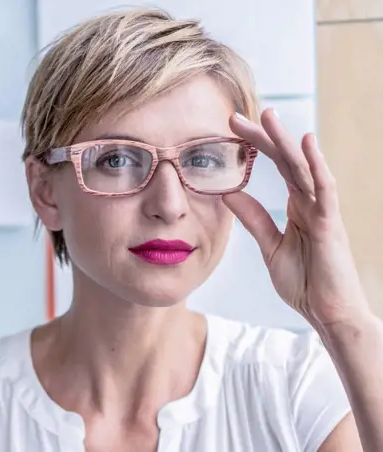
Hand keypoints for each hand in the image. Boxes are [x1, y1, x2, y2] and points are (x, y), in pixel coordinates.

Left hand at [223, 108, 368, 327]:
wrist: (327, 313)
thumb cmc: (305, 281)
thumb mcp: (270, 245)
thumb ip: (253, 218)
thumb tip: (228, 193)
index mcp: (298, 205)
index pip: (276, 166)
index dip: (255, 145)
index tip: (230, 128)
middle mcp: (312, 201)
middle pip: (286, 160)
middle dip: (262, 136)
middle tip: (234, 116)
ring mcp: (323, 210)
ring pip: (304, 167)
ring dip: (286, 141)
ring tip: (268, 116)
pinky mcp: (331, 224)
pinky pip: (325, 189)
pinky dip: (317, 165)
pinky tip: (306, 142)